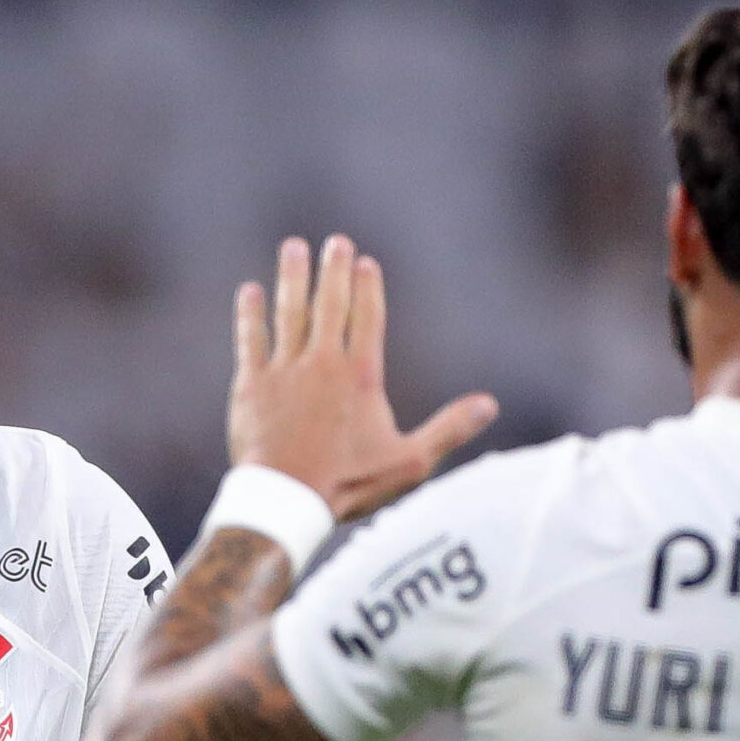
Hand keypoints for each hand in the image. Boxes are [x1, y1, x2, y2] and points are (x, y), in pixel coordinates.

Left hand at [230, 234, 498, 521]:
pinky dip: (250, 315)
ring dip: (293, 278)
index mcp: (361, 375)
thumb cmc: (350, 484)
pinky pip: (251, 340)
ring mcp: (285, 371)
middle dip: (333, 269)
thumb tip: (489, 405)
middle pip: (329, 304)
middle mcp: (323, 363)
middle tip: (335, 241)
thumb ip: (449, 428)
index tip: (365, 263)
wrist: (288, 498)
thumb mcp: (410, 462)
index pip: (367, 317)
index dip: (367, 287)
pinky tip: (250, 291)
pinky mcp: (252, 386)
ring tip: (294, 248)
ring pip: (289, 312)